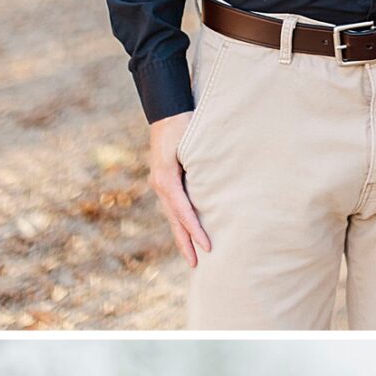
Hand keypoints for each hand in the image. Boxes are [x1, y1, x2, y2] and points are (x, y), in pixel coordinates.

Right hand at [147, 112, 209, 267]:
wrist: (168, 110)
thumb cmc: (185, 124)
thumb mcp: (191, 144)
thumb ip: (200, 167)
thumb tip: (215, 188)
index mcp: (166, 178)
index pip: (183, 211)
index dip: (195, 230)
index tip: (208, 246)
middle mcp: (160, 184)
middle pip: (174, 220)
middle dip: (186, 242)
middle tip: (197, 264)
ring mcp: (160, 183)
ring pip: (172, 216)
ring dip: (182, 236)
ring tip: (193, 255)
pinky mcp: (165, 180)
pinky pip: (173, 206)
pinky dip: (180, 222)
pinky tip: (188, 231)